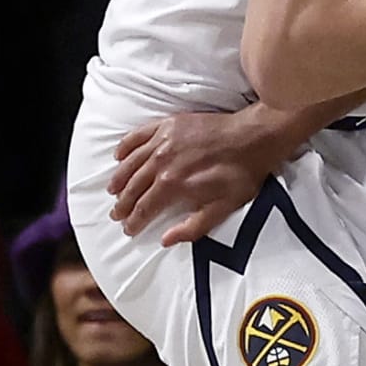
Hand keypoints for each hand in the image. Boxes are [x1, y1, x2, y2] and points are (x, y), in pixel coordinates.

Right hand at [111, 106, 291, 245]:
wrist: (253, 138)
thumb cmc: (241, 173)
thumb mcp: (222, 208)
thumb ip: (192, 227)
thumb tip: (166, 240)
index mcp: (174, 185)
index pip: (144, 208)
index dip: (134, 221)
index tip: (128, 230)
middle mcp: (162, 162)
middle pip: (133, 187)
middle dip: (122, 204)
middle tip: (116, 214)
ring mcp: (163, 141)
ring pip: (131, 163)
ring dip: (119, 179)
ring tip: (112, 190)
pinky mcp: (168, 125)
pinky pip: (138, 136)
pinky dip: (126, 146)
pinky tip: (119, 155)